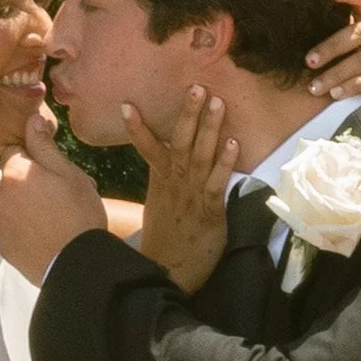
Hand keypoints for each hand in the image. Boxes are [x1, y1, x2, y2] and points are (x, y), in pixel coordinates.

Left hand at [0, 105, 108, 283]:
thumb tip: (31, 119)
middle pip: (10, 180)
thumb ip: (44, 145)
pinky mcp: (4, 247)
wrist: (78, 265)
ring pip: (10, 205)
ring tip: (53, 219)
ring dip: (24, 207)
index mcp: (14, 173)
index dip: (33, 157)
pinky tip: (45, 236)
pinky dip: (23, 230)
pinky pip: (11, 230)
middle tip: (58, 196)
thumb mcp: (69, 173)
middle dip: (28, 183)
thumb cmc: (79, 214)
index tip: (52, 170)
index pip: (14, 151)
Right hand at [123, 85, 236, 295]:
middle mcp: (175, 183)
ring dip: (209, 129)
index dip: (138, 128)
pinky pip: (217, 182)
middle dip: (188, 114)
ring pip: (200, 156)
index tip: (126, 105)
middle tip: (195, 88)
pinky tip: (233, 144)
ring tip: (217, 102)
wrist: (168, 272)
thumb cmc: (166, 239)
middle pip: (180, 143)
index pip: (148, 149)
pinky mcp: (209, 211)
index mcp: (161, 180)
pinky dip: (224, 163)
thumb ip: (164, 179)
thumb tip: (165, 159)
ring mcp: (192, 195)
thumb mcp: (159, 204)